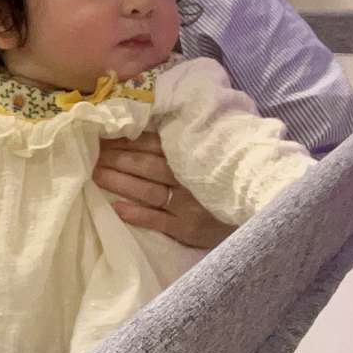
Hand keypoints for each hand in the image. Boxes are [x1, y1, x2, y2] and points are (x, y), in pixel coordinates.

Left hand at [95, 134, 233, 248]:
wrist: (261, 216)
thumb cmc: (230, 184)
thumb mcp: (216, 158)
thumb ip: (189, 143)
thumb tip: (154, 122)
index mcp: (194, 158)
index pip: (155, 145)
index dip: (128, 140)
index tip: (104, 134)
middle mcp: (189, 180)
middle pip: (146, 166)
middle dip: (117, 158)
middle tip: (91, 151)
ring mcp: (188, 206)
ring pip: (147, 191)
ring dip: (120, 182)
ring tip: (96, 174)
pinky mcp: (187, 229)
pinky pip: (157, 220)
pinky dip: (137, 214)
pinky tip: (117, 208)